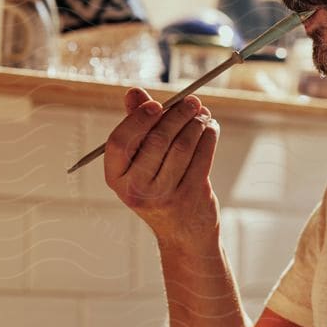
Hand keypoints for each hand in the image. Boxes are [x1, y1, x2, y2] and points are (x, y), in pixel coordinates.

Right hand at [102, 87, 220, 244]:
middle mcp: (136, 189)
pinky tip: (210, 128)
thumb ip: (136, 126)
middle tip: (191, 101)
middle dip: (177, 115)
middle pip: (156, 140)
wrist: (182, 234)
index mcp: (116, 177)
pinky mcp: (191, 196)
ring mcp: (164, 195)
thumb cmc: (157, 187)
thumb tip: (134, 93)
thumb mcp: (139, 162)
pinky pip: (202, 157)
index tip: (157, 103)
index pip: (120, 142)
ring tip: (203, 114)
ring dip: (196, 124)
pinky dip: (209, 137)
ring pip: (182, 146)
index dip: (139, 119)